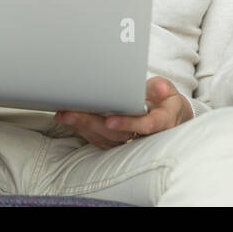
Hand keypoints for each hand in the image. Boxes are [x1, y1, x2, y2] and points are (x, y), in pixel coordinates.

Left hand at [55, 77, 193, 149]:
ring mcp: (129, 141)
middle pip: (118, 135)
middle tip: (72, 114)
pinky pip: (99, 140)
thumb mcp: (167, 90)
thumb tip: (161, 89)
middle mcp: (144, 136)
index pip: (145, 125)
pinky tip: (69, 119)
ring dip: (83, 127)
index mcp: (161, 122)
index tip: (110, 120)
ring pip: (105, 139)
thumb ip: (160, 88)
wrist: (167, 115)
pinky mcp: (117, 142)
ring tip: (64, 114)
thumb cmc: (165, 100)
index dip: (127, 123)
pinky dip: (82, 130)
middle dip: (93, 124)